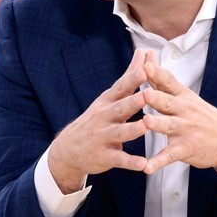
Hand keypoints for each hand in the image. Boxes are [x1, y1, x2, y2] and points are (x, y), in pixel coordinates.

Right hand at [47, 49, 150, 192]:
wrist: (69, 149)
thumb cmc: (98, 118)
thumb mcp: (111, 96)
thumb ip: (130, 76)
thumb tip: (143, 52)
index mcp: (108, 101)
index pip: (121, 87)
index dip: (132, 78)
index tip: (145, 68)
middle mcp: (104, 117)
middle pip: (120, 108)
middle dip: (133, 102)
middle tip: (147, 95)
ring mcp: (103, 137)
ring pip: (119, 133)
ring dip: (132, 130)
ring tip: (145, 127)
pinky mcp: (104, 156)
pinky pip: (119, 159)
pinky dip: (131, 162)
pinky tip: (144, 165)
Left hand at [140, 60, 216, 175]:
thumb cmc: (200, 115)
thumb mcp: (185, 94)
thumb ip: (161, 78)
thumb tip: (147, 56)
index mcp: (182, 96)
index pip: (169, 82)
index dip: (157, 73)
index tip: (144, 65)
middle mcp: (184, 111)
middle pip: (168, 102)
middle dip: (156, 97)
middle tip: (144, 92)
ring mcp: (185, 130)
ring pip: (168, 126)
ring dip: (157, 124)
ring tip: (145, 122)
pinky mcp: (185, 149)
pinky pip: (170, 156)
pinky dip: (158, 162)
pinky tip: (146, 167)